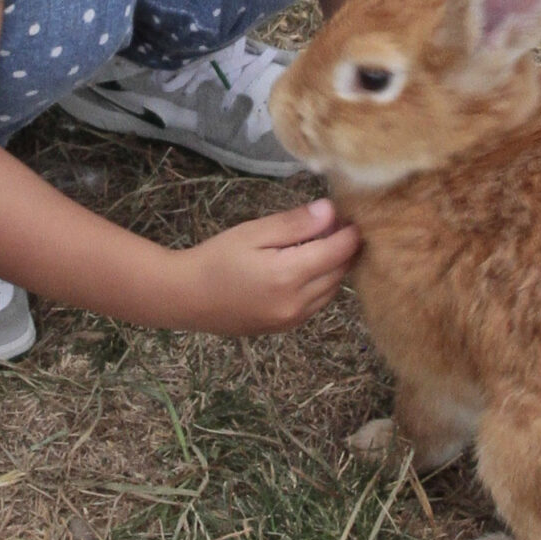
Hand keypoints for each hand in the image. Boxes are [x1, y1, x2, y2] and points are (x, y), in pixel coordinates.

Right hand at [171, 200, 360, 335]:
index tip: (354, 216)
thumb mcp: (252, 232)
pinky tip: (308, 269)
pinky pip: (316, 305)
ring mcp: (292, 319)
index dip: (350, 233)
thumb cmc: (216, 258)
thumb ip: (294, 224)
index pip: (338, 252)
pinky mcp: (284, 327)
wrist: (186, 297)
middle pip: (339, 273)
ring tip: (324, 245)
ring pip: (331, 291)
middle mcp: (297, 302)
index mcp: (289, 275)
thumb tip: (330, 211)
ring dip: (334, 269)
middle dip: (344, 249)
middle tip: (339, 225)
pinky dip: (321, 285)